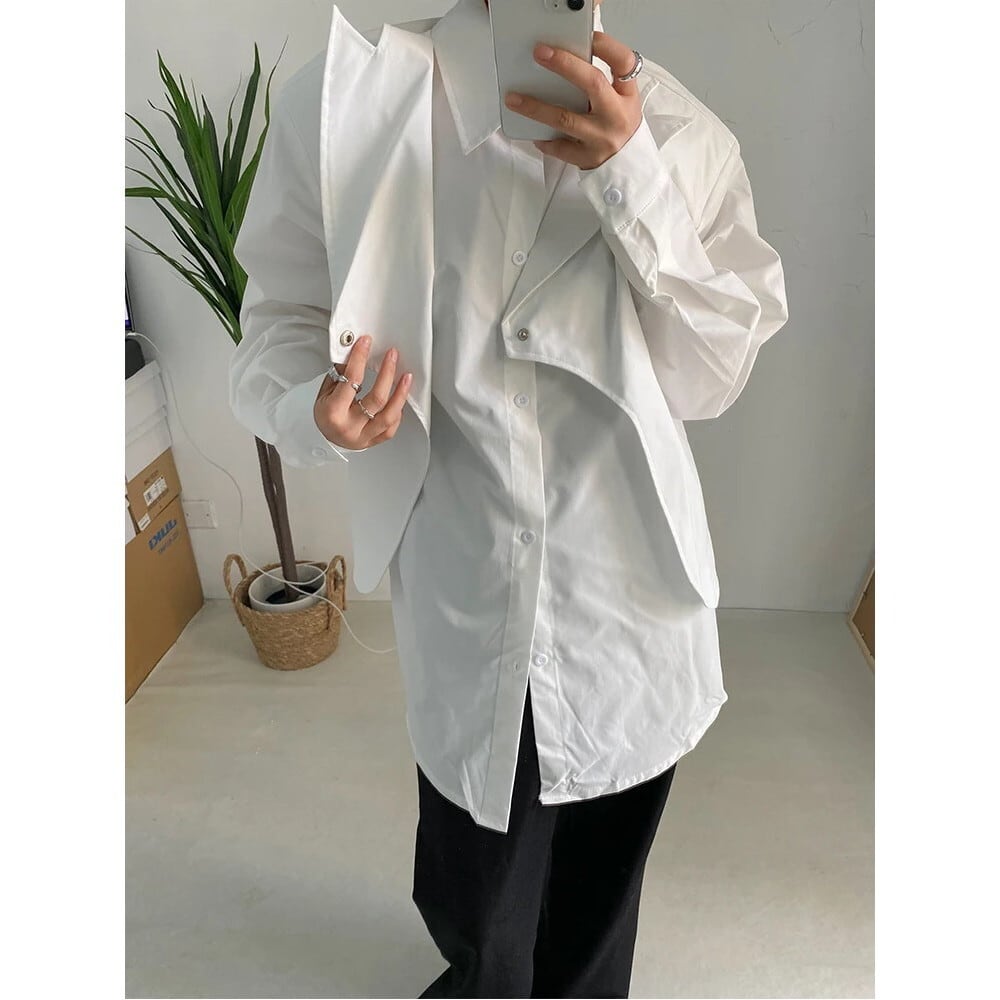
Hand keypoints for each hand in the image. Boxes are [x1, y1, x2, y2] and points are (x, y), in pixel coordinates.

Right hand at [314, 334, 412, 449]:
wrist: (326, 438)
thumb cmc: (325, 415)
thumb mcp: (325, 392)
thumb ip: (340, 374)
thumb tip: (355, 352)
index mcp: (334, 412)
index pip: (351, 381)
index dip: (360, 359)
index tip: (366, 344)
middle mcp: (350, 426)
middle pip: (376, 398)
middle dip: (387, 373)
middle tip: (392, 356)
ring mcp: (363, 436)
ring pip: (389, 416)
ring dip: (401, 394)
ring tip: (406, 377)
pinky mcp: (373, 441)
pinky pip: (391, 428)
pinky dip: (397, 412)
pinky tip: (399, 399)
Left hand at [503, 31, 643, 169]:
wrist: (625, 165)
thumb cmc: (618, 125)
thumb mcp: (621, 99)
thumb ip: (601, 79)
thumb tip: (569, 54)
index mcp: (626, 95)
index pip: (623, 63)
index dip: (607, 46)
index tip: (588, 36)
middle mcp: (616, 115)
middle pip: (592, 84)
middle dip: (565, 65)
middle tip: (540, 53)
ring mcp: (601, 138)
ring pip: (566, 119)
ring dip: (536, 107)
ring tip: (513, 98)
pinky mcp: (586, 158)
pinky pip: (559, 147)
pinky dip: (544, 139)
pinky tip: (532, 131)